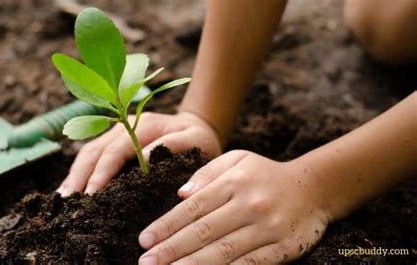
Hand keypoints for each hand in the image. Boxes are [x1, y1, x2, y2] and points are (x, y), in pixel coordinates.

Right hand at [56, 111, 221, 195]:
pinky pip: (92, 155)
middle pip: (94, 150)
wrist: (197, 126)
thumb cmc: (198, 138)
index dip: (102, 172)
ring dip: (75, 174)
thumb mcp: (194, 140)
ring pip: (88, 152)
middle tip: (69, 202)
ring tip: (64, 199)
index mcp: (143, 125)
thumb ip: (172, 146)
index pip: (115, 150)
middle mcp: (124, 126)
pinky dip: (81, 172)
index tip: (92, 194)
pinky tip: (73, 189)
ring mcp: (116, 132)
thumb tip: (145, 159)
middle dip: (80, 176)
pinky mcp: (114, 141)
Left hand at [138, 150, 329, 263]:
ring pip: (223, 251)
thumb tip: (181, 194)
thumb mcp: (238, 160)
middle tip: (146, 263)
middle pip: (203, 231)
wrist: (315, 188)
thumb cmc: (266, 174)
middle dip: (171, 250)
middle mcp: (250, 204)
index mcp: (235, 181)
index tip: (144, 240)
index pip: (193, 207)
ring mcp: (268, 228)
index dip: (166, 225)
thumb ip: (208, 173)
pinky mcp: (283, 248)